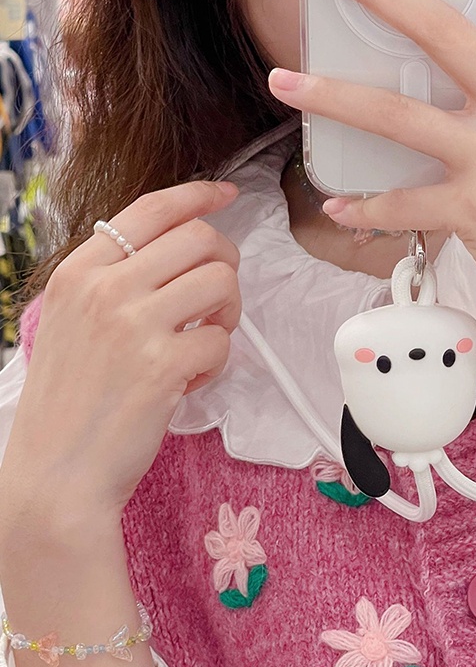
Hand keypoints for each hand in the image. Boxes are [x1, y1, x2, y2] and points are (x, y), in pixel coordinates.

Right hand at [0, 181, 240, 524]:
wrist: (57, 473)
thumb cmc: (71, 401)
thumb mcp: (74, 322)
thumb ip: (116, 282)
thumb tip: (179, 253)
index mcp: (79, 271)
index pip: (151, 208)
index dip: (199, 194)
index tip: (227, 194)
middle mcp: (105, 287)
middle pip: (200, 238)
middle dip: (226, 263)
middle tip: (218, 298)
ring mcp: (134, 324)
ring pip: (222, 282)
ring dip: (227, 312)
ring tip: (203, 340)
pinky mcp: (164, 364)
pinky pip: (222, 339)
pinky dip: (218, 360)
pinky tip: (191, 379)